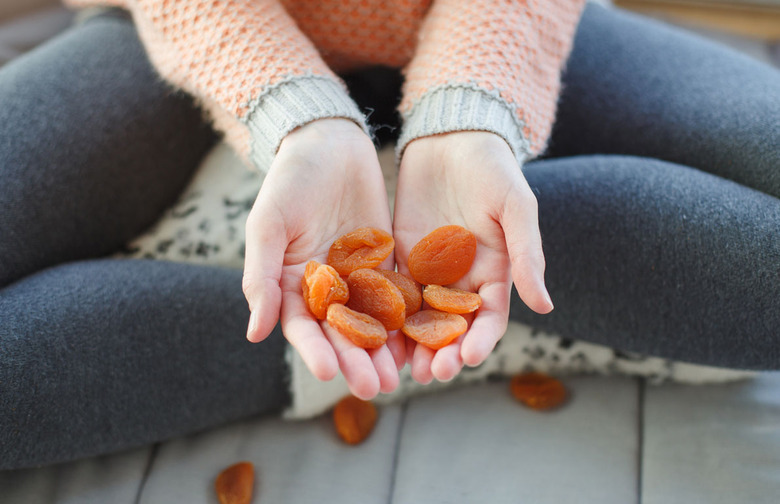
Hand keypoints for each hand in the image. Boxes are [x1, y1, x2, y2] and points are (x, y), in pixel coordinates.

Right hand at [243, 119, 402, 398]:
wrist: (329, 142)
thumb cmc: (289, 181)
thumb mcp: (268, 225)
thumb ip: (261, 277)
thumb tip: (255, 333)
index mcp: (292, 284)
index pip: (302, 327)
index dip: (315, 351)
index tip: (330, 373)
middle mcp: (327, 288)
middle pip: (341, 333)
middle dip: (356, 360)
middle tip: (374, 387)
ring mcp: (359, 277)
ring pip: (373, 321)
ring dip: (384, 349)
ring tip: (399, 376)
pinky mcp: (388, 261)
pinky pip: (399, 294)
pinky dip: (408, 318)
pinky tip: (421, 339)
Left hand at [393, 131, 552, 383]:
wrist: (453, 137)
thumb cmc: (493, 169)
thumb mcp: (516, 208)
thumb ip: (527, 255)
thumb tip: (545, 307)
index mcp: (494, 271)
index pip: (488, 317)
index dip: (480, 340)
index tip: (466, 359)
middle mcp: (461, 277)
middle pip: (451, 325)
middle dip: (442, 350)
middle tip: (429, 373)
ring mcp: (429, 268)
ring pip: (419, 315)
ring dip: (411, 342)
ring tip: (401, 367)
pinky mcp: (400, 254)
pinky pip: (391, 288)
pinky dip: (385, 312)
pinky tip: (373, 331)